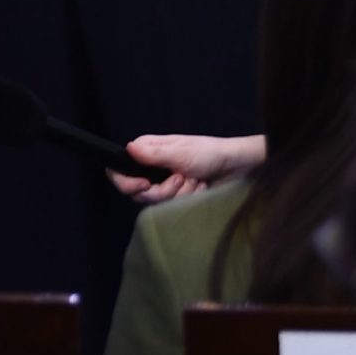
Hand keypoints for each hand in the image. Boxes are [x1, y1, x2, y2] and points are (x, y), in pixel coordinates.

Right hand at [111, 132, 263, 202]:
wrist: (236, 167)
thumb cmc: (208, 153)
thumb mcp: (181, 153)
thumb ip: (153, 154)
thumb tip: (127, 149)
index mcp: (146, 152)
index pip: (119, 170)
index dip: (125, 182)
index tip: (144, 184)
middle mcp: (150, 168)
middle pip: (139, 192)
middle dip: (163, 190)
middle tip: (182, 178)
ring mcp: (164, 183)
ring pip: (158, 201)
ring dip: (181, 192)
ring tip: (196, 180)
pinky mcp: (177, 196)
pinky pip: (174, 205)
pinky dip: (189, 198)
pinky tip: (200, 187)